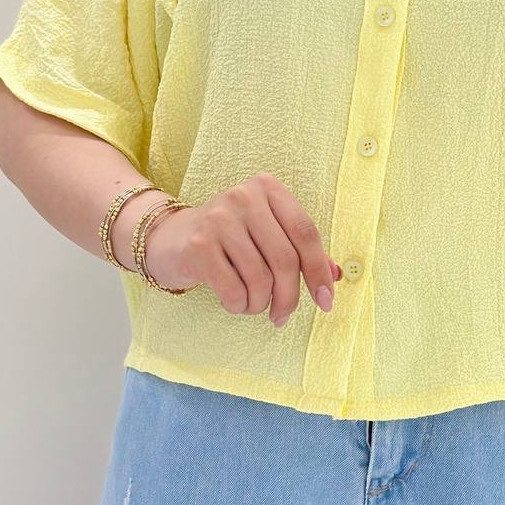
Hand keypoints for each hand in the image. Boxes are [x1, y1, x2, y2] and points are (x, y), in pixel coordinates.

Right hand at [143, 173, 341, 325]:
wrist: (169, 239)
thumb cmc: (229, 241)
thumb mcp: (267, 236)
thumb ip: (301, 251)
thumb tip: (335, 276)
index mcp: (268, 188)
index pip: (305, 232)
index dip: (318, 271)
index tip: (326, 301)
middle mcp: (244, 196)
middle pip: (285, 259)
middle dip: (290, 297)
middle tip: (283, 316)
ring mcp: (219, 218)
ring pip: (261, 279)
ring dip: (261, 304)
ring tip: (253, 305)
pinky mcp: (199, 245)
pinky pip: (234, 290)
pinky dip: (240, 305)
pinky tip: (235, 302)